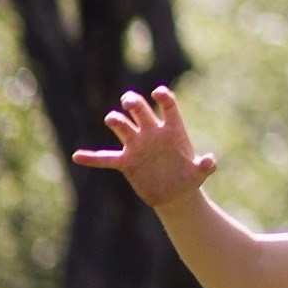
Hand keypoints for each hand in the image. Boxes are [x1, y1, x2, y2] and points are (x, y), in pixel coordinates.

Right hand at [76, 87, 216, 210]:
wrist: (176, 194)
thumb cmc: (190, 179)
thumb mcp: (200, 173)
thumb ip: (206, 166)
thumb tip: (210, 161)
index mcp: (173, 131)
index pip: (168, 106)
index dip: (163, 97)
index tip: (158, 93)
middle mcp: (153, 134)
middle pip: (140, 111)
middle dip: (133, 103)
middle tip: (129, 102)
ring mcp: (137, 146)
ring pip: (122, 127)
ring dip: (116, 121)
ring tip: (113, 120)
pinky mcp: (126, 162)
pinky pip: (106, 158)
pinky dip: (92, 158)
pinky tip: (77, 156)